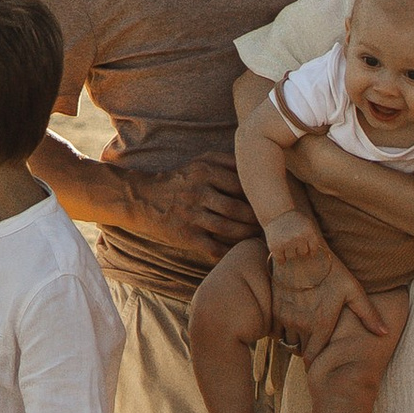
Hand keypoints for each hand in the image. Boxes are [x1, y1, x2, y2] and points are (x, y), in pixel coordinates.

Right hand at [115, 151, 257, 269]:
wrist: (144, 198)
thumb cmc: (181, 178)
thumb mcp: (200, 161)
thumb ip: (228, 161)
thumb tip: (257, 167)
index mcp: (205, 171)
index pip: (241, 185)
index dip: (257, 196)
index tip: (268, 203)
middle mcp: (198, 192)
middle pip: (237, 208)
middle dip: (256, 218)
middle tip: (268, 223)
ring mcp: (191, 215)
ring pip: (228, 228)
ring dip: (247, 234)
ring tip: (257, 235)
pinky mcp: (186, 235)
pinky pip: (214, 247)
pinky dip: (230, 251)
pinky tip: (239, 250)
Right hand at [266, 223, 385, 349]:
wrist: (299, 250)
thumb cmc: (330, 268)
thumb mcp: (352, 289)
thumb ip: (368, 314)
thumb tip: (384, 333)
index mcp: (321, 324)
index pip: (314, 357)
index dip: (316, 362)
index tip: (321, 361)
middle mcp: (302, 325)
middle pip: (301, 351)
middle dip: (308, 351)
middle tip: (316, 348)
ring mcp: (286, 318)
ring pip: (288, 341)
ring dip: (296, 341)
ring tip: (306, 335)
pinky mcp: (276, 309)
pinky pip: (277, 331)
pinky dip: (284, 331)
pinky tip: (294, 323)